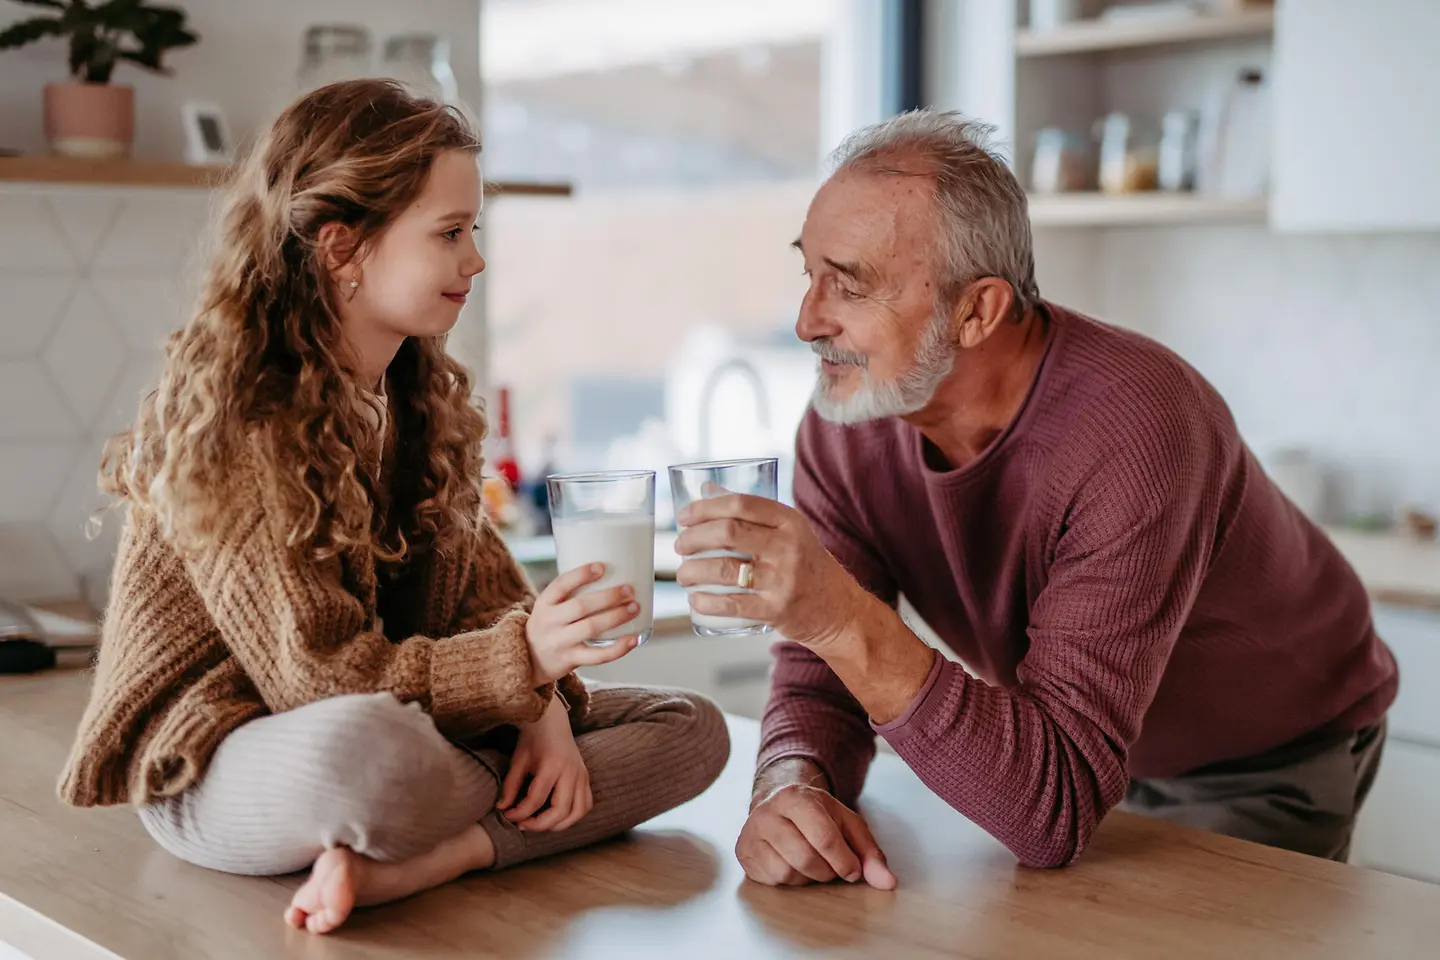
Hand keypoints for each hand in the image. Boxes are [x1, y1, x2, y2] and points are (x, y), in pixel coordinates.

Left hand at [497, 696, 592, 831]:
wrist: (552, 720)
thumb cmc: (533, 738)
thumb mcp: (518, 760)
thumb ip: (510, 786)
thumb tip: (502, 808)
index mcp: (552, 765)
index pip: (536, 800)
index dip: (519, 813)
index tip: (507, 816)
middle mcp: (571, 772)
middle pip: (560, 811)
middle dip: (539, 824)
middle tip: (522, 825)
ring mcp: (582, 775)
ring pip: (577, 812)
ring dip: (559, 825)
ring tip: (540, 824)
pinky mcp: (586, 778)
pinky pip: (586, 805)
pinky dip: (573, 816)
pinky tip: (557, 816)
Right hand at [527, 563, 640, 685]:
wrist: (531, 661)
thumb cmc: (550, 626)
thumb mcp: (550, 607)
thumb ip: (571, 595)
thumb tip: (611, 574)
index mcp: (545, 603)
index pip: (561, 585)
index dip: (581, 574)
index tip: (602, 567)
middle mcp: (550, 622)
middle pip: (580, 606)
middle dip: (608, 596)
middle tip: (629, 590)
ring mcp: (560, 642)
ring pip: (591, 628)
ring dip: (616, 617)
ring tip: (634, 608)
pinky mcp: (571, 659)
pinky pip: (597, 656)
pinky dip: (618, 648)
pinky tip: (633, 639)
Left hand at [674, 494, 864, 648]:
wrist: (839, 609)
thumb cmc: (806, 566)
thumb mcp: (789, 531)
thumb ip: (751, 512)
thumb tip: (706, 489)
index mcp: (790, 521)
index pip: (740, 504)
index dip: (704, 507)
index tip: (683, 517)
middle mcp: (788, 546)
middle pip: (728, 533)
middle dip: (693, 538)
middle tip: (680, 547)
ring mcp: (783, 580)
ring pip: (723, 569)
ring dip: (692, 572)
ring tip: (683, 575)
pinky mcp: (777, 610)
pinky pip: (731, 605)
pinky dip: (706, 602)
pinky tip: (695, 600)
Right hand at [736, 759, 896, 888]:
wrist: (778, 806)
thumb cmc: (818, 818)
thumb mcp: (848, 825)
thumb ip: (870, 853)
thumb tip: (888, 883)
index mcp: (796, 797)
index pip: (824, 837)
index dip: (844, 861)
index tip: (853, 871)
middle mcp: (768, 812)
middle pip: (805, 858)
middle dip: (826, 871)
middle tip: (831, 867)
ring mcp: (751, 832)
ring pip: (788, 873)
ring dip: (807, 877)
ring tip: (810, 863)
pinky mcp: (743, 852)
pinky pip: (772, 880)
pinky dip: (789, 881)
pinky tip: (792, 865)